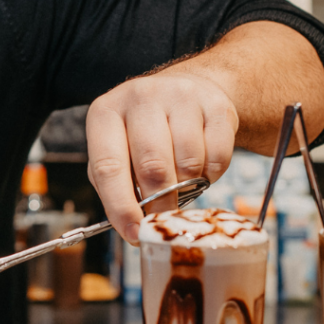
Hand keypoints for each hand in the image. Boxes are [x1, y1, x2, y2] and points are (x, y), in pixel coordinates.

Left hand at [85, 21, 323, 244]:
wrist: (185, 89)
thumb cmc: (143, 132)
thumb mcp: (118, 151)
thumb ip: (117, 186)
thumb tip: (133, 229)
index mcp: (106, 113)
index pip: (109, 166)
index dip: (121, 206)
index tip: (133, 234)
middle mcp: (140, 97)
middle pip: (153, 166)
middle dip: (159, 204)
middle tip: (164, 223)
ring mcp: (180, 96)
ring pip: (189, 163)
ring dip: (188, 188)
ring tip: (181, 185)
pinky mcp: (216, 105)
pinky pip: (218, 156)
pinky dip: (211, 175)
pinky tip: (201, 168)